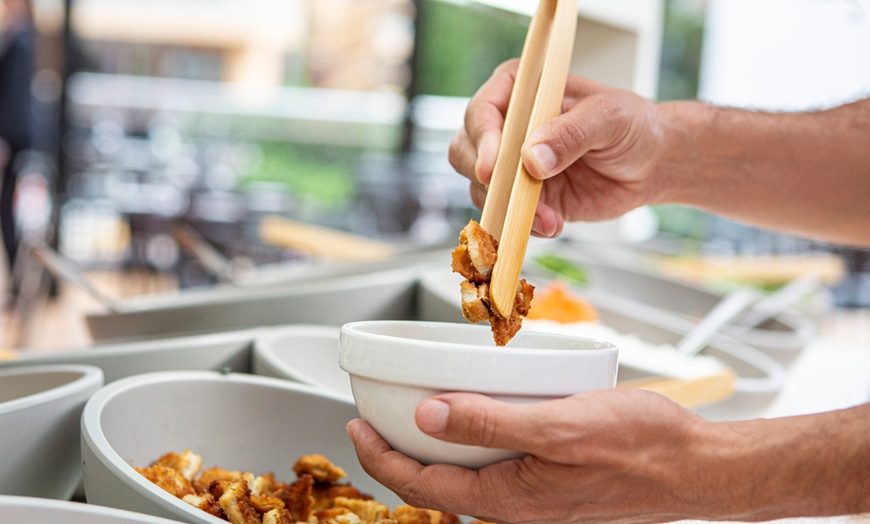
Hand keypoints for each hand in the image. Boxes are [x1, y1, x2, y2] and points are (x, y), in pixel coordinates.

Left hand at [347, 389, 737, 523]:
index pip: (421, 484)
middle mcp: (515, 505)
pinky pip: (496, 465)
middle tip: (374, 419)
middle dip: (398, 453)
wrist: (696, 467)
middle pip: (437, 482)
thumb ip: (490, 424)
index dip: (380, 456)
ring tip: (415, 413)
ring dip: (434, 446)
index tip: (354, 426)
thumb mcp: (558, 427)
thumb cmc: (640, 448)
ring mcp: (533, 496)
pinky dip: (472, 441)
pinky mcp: (551, 481)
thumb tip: (427, 415)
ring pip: (465, 474)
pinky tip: (478, 416)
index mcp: (508, 499)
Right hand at [449, 60, 668, 237]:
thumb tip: (531, 158)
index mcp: (521, 90)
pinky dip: (522, 224)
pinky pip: (505, 213)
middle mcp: (508, 126)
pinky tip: (553, 224)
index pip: (482, 111)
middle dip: (485, 179)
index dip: (482, 139)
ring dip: (508, 208)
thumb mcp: (609, 118)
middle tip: (512, 198)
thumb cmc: (632, 125)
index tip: (492, 168)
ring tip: (551, 219)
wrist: (651, 163)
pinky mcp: (523, 196)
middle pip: (465, 151)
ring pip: (480, 188)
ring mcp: (511, 164)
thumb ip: (571, 133)